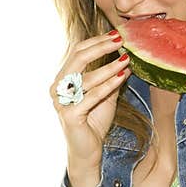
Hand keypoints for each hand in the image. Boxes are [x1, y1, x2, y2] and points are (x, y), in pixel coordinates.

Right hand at [50, 30, 130, 165]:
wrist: (87, 151)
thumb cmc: (93, 121)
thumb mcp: (105, 94)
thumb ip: (111, 77)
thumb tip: (127, 57)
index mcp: (63, 79)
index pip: (77, 51)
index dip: (97, 41)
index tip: (117, 34)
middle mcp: (58, 87)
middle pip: (78, 58)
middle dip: (101, 47)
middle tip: (121, 40)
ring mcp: (62, 101)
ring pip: (86, 77)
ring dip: (109, 66)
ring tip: (127, 59)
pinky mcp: (70, 115)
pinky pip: (91, 95)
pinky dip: (109, 84)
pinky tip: (123, 77)